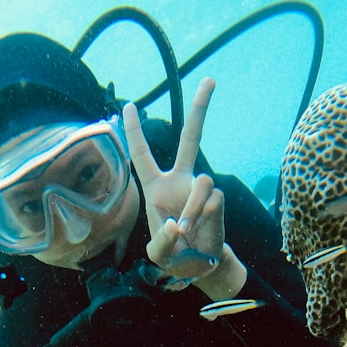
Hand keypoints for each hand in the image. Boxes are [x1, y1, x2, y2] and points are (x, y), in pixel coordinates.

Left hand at [122, 78, 244, 297]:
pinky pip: (211, 200)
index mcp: (155, 187)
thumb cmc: (173, 255)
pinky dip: (202, 217)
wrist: (200, 266)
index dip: (134, 131)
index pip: (142, 154)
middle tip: (210, 79)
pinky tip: (198, 230)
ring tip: (185, 230)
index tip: (128, 105)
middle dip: (200, 109)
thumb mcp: (157, 253)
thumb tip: (176, 224)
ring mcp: (200, 188)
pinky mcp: (218, 199)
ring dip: (192, 208)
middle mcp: (180, 180)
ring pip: (203, 182)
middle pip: (190, 138)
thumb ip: (161, 241)